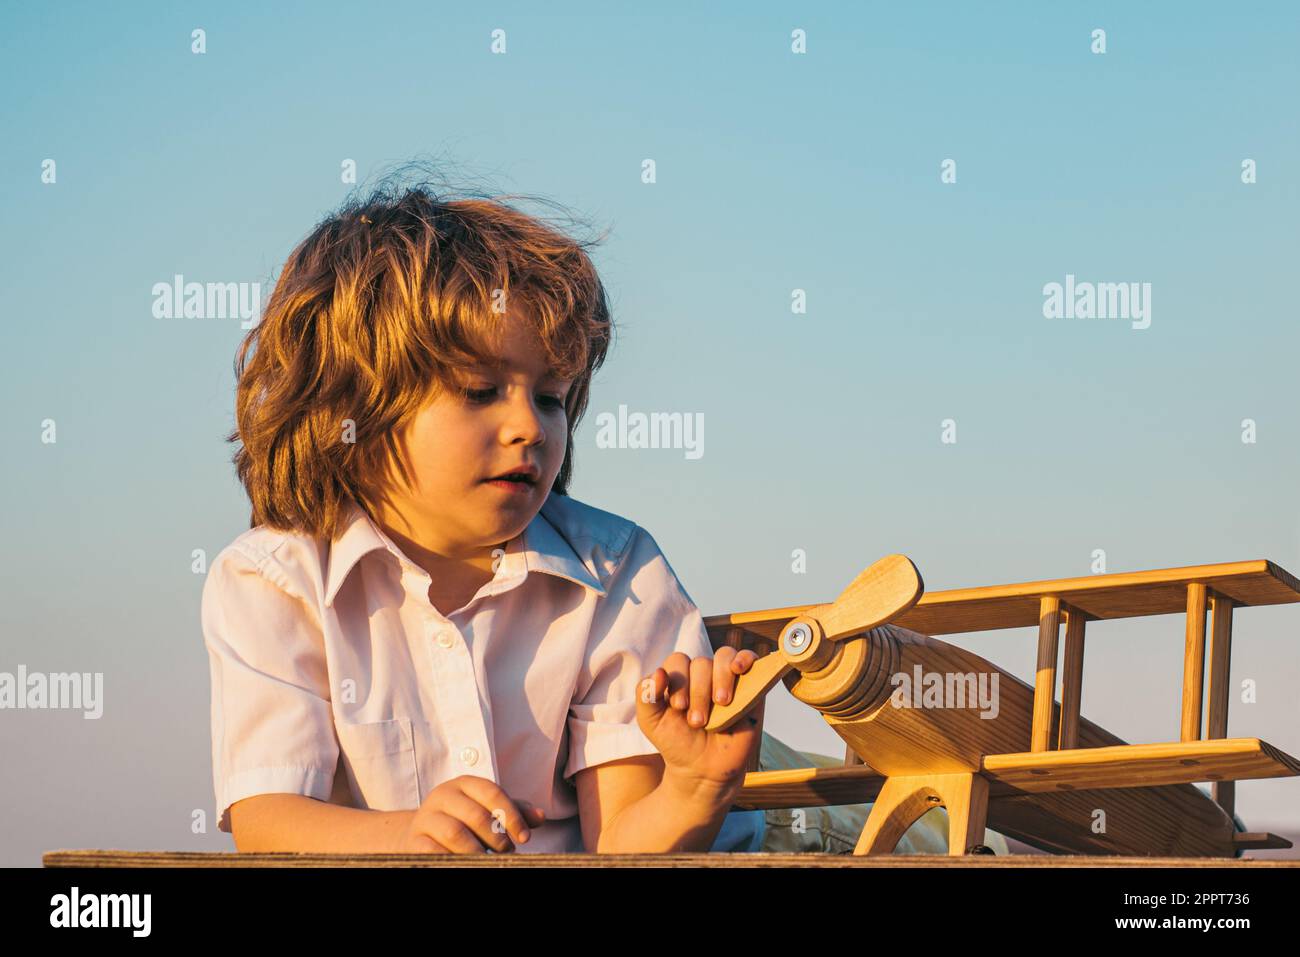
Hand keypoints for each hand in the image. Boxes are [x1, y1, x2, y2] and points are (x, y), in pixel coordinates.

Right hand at [392, 775, 546, 853]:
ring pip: (454, 833)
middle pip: (474, 814)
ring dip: (476, 850)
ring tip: (487, 860)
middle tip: (507, 851)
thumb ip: (512, 811)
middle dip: (496, 837)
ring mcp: (426, 817)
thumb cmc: (464, 819)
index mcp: (464, 783)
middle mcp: (443, 795)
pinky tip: (464, 863)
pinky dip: (452, 858)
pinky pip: (433, 851)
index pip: (491, 792)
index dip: (511, 815)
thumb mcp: (487, 810)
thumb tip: (540, 816)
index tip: (524, 837)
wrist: (422, 832)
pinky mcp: (414, 840)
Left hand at [635, 647, 764, 799]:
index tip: (679, 707)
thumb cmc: (676, 742)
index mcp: (678, 676)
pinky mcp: (749, 685)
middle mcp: (702, 674)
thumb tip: (659, 672)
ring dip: (720, 679)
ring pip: (724, 657)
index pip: (678, 660)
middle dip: (699, 692)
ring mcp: (726, 678)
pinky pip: (749, 657)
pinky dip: (745, 658)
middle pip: (701, 663)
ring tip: (721, 703)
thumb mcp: (651, 722)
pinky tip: (738, 668)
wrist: (705, 769)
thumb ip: (645, 696)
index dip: (678, 680)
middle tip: (698, 721)